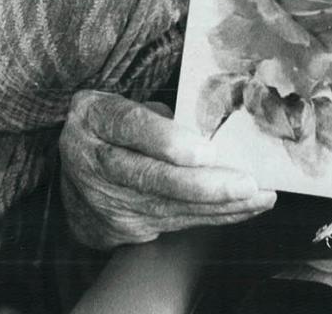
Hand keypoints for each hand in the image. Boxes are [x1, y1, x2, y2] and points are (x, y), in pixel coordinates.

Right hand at [59, 89, 275, 248]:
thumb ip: (159, 114)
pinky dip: (213, 217)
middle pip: (151, 177)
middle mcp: (92, 163)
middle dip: (204, 185)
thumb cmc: (111, 128)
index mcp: (93, 118)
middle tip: (246, 184)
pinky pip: (173, 223)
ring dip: (219, 205)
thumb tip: (209, 129)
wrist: (71, 178)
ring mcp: (104, 202)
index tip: (206, 151)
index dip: (168, 142)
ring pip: (168, 207)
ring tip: (259, 197)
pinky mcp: (121, 229)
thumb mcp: (122, 103)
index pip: (130, 127)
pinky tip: (243, 209)